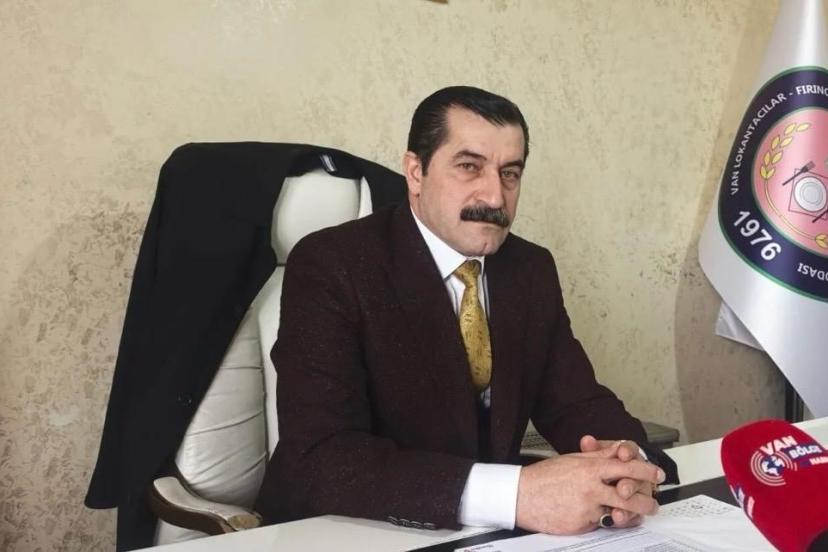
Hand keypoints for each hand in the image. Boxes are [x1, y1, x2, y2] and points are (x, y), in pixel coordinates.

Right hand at [515, 445, 663, 534]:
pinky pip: (603, 523)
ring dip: (635, 513)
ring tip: (642, 514)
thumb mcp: (572, 459)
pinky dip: (609, 520)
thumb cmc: (544, 477)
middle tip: (654, 500)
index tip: (657, 473)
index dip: (646, 469)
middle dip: (647, 496)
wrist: (521, 495)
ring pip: (621, 510)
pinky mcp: (583, 522)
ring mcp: (588, 505)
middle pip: (630, 490)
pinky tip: (612, 519)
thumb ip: (597, 456)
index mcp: (590, 466)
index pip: (626, 465)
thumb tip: (618, 451)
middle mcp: (592, 485)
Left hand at [579, 436, 661, 526]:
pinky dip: (626, 517)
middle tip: (622, 489)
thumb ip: (591, 450)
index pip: (631, 449)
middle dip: (631, 483)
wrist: (594, 489)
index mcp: (627, 456)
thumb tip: (587, 441)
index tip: (623, 454)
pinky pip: (635, 514)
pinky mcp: (635, 509)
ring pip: (640, 498)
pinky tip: (617, 518)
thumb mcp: (594, 457)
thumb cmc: (597, 469)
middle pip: (639, 477)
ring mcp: (638, 492)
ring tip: (618, 510)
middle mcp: (636, 473)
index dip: (628, 451)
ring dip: (630, 504)